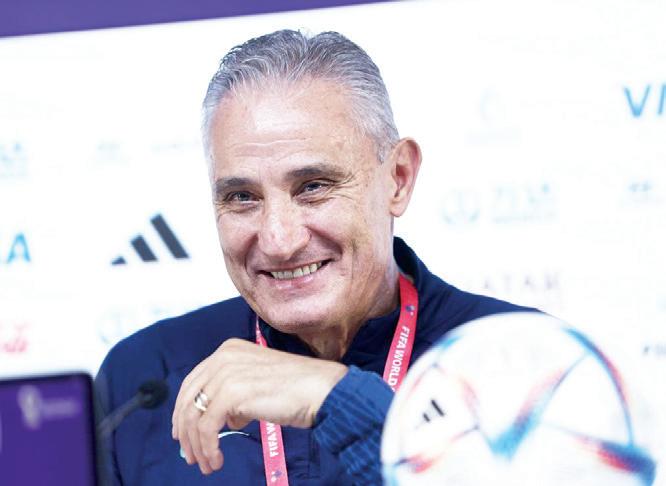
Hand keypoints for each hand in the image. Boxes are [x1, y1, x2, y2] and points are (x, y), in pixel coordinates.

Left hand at [171, 338, 346, 474]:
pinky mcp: (231, 392)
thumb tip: (225, 420)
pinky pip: (207, 427)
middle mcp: (223, 357)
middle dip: (185, 431)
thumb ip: (236, 395)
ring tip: (207, 464)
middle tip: (190, 455)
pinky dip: (208, 447)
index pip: (193, 381)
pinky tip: (217, 460)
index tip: (183, 433)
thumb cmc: (297, 389)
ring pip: (194, 415)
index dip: (183, 410)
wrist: (319, 390)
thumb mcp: (258, 383)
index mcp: (228, 350)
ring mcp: (226, 373)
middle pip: (188, 398)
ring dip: (197, 445)